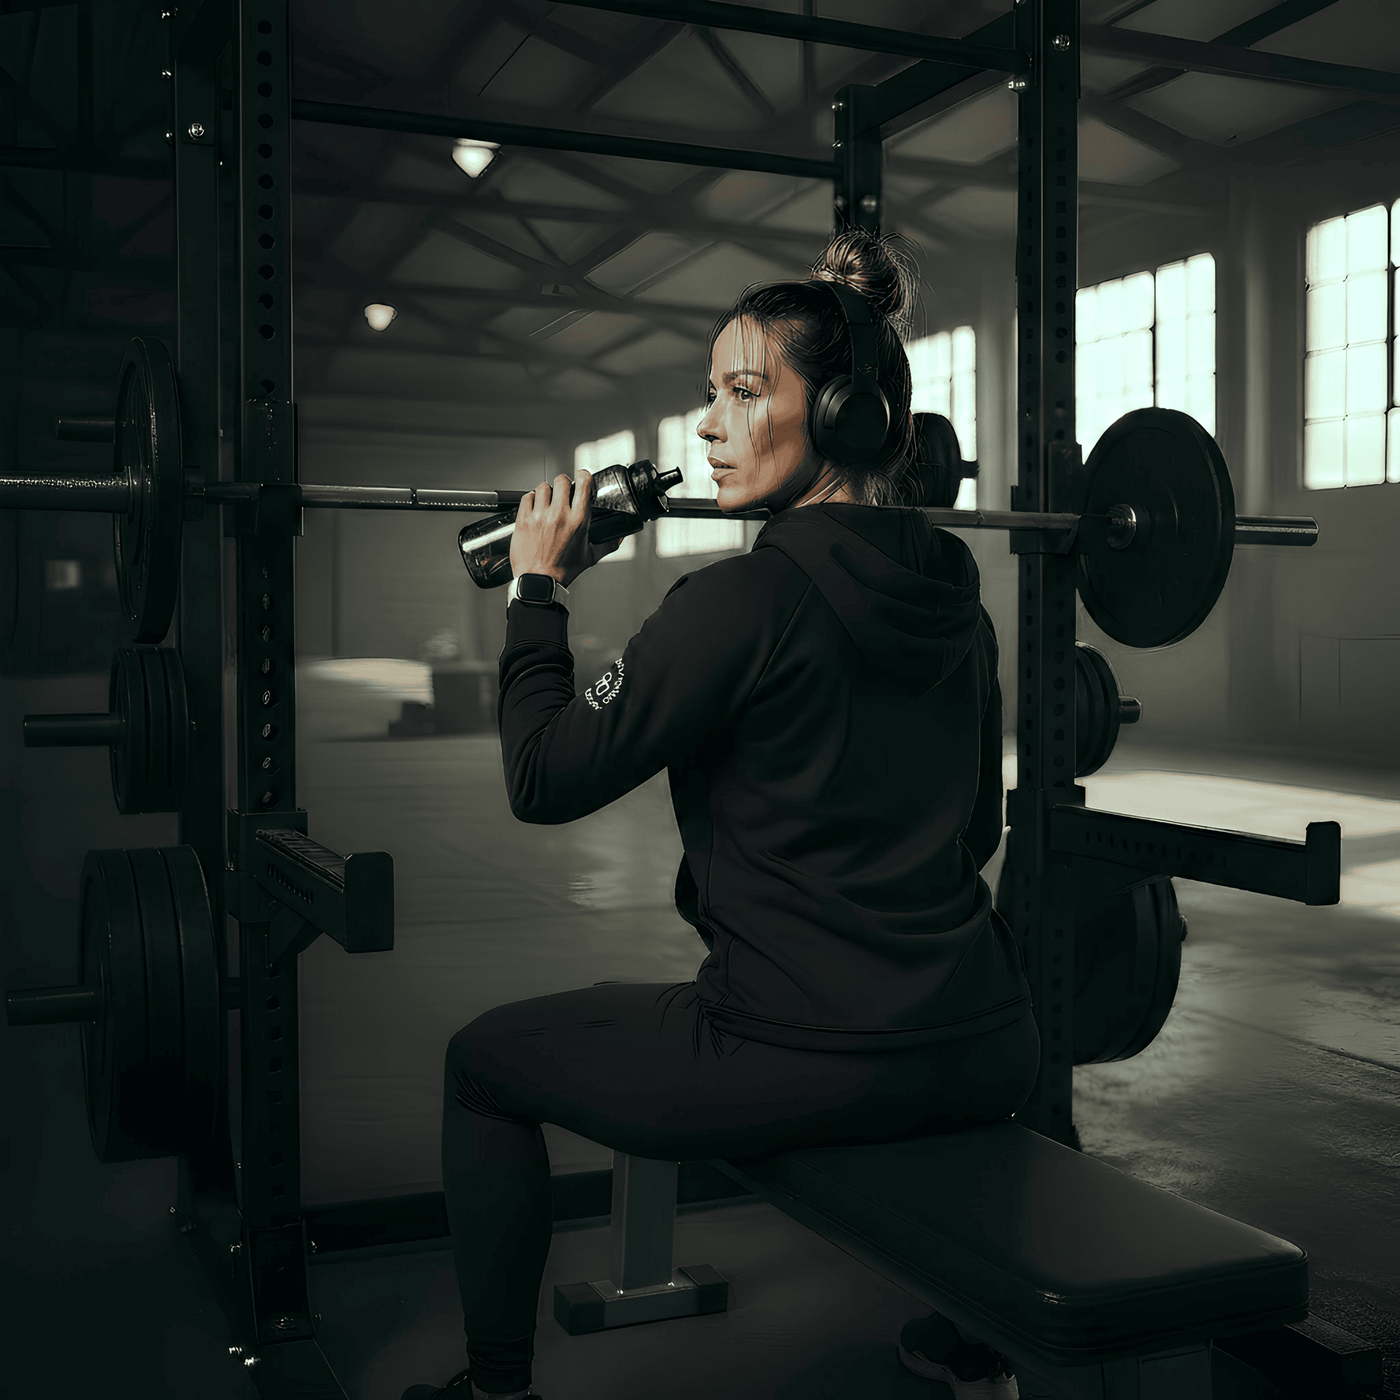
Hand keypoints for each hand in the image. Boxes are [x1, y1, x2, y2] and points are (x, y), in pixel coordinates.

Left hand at [509, 470, 621, 586]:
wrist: (540, 581)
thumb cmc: (563, 571)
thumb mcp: (590, 557)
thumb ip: (607, 544)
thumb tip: (618, 537)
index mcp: (578, 521)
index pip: (583, 484)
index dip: (583, 475)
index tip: (581, 476)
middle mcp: (559, 515)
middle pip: (561, 480)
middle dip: (563, 483)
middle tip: (562, 491)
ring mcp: (539, 516)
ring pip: (542, 486)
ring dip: (546, 492)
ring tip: (547, 501)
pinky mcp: (523, 520)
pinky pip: (526, 497)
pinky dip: (531, 500)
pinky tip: (534, 508)